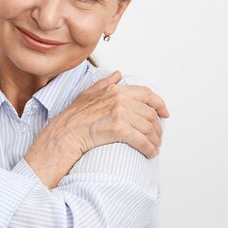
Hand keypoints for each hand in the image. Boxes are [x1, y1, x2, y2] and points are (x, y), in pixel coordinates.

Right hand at [25, 71, 168, 187]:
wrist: (63, 135)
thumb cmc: (72, 119)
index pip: (146, 94)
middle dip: (157, 128)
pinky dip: (149, 148)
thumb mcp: (87, 94)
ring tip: (154, 148)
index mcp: (115, 90)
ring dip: (155, 140)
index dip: (159, 104)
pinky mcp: (119, 129)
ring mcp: (119, 114)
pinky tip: (149, 153)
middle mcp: (120, 99)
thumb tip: (118, 75)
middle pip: (149, 114)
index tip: (164, 113)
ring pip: (148, 128)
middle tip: (158, 138)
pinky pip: (142, 140)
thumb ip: (105, 83)